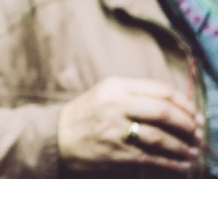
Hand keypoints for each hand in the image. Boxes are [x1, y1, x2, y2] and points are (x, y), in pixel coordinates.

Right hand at [57, 77, 204, 173]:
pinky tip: (180, 166)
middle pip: (164, 112)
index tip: (194, 114)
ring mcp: (115, 129)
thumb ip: (134, 95)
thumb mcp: (105, 94)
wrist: (55, 137)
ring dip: (182, 147)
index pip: (160, 90)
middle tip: (197, 133)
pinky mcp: (116, 152)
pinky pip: (152, 158)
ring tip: (191, 152)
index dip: (184, 103)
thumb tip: (174, 107)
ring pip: (161, 137)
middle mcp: (116, 105)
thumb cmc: (84, 115)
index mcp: (115, 87)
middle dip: (187, 124)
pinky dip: (171, 164)